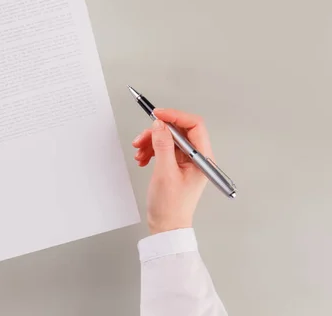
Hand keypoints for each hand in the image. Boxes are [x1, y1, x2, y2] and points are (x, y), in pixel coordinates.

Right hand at [132, 108, 212, 234]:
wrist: (166, 226)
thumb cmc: (171, 207)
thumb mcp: (165, 172)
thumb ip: (163, 145)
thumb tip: (160, 125)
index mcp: (202, 158)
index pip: (194, 125)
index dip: (175, 117)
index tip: (157, 115)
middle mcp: (197, 158)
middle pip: (178, 131)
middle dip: (158, 132)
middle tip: (142, 138)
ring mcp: (186, 162)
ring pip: (168, 139)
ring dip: (151, 142)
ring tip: (139, 152)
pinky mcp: (176, 165)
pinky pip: (163, 149)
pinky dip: (151, 151)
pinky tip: (143, 158)